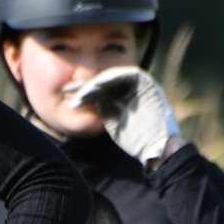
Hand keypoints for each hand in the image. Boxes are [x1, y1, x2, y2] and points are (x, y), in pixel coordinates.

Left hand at [67, 65, 183, 165]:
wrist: (156, 149)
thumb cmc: (136, 141)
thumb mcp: (113, 121)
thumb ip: (104, 107)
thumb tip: (89, 97)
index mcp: (127, 97)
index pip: (103, 89)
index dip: (85, 91)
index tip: (68, 96)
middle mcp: (134, 88)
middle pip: (106, 81)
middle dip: (86, 85)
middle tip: (67, 90)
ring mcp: (141, 84)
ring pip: (114, 76)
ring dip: (95, 83)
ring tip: (80, 93)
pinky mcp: (147, 82)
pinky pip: (126, 73)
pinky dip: (110, 78)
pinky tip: (95, 85)